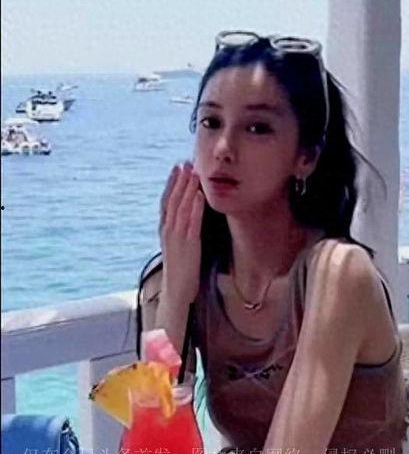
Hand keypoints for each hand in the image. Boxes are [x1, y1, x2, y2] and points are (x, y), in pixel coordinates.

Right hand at [159, 161, 204, 304]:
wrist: (176, 291)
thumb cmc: (180, 268)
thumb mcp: (177, 245)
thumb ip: (179, 230)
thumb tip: (185, 215)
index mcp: (165, 229)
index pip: (167, 201)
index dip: (172, 183)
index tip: (177, 167)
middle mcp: (168, 230)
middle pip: (173, 200)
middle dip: (179, 180)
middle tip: (185, 162)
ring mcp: (177, 237)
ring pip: (181, 207)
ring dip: (187, 189)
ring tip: (193, 172)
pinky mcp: (188, 245)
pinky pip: (191, 222)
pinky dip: (195, 207)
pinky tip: (199, 194)